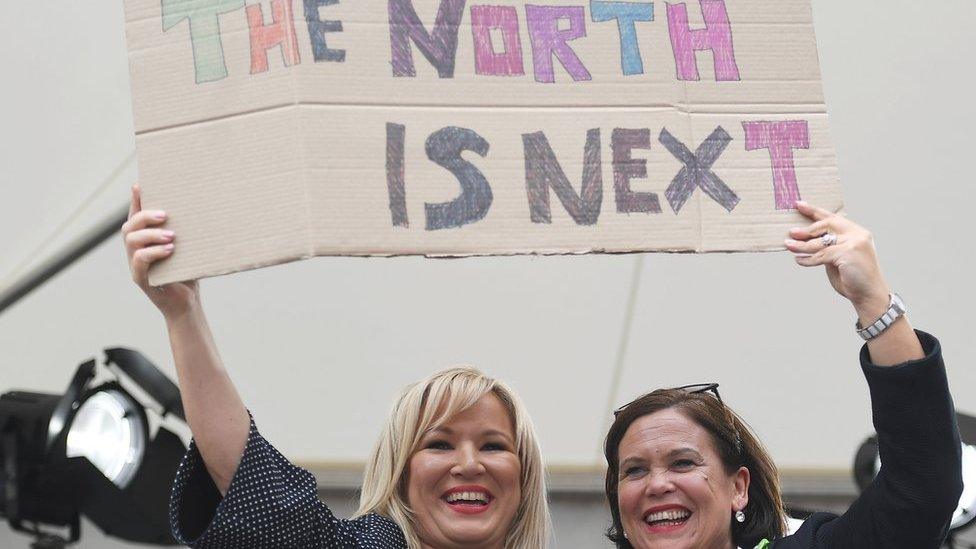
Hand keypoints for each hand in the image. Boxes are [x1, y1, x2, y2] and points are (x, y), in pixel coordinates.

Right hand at [122, 184, 199, 318]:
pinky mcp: (141, 279)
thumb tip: (201, 207)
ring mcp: (135, 265)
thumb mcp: (187, 248)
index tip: (139, 185)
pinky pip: (139, 261)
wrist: (187, 303)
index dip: (135, 201)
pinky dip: (153, 253)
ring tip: (172, 236)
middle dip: (145, 216)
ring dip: (151, 235)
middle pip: (129, 226)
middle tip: (166, 215)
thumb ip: (185, 232)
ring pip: (131, 241)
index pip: (135, 217)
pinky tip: (169, 250)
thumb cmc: (187, 272)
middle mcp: (135, 250)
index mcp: (144, 240)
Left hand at [785, 201, 890, 319]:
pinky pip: (822, 255)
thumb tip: (805, 239)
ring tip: (789, 245)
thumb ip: (828, 247)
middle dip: (807, 229)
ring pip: (821, 242)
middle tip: (791, 232)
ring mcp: (854, 243)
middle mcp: (857, 234)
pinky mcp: (848, 253)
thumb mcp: (839, 258)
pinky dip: (808, 259)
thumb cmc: (853, 277)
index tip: (799, 204)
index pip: (833, 217)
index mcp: (856, 232)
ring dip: (802, 245)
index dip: (814, 211)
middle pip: (827, 225)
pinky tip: (799, 260)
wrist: (869, 295)